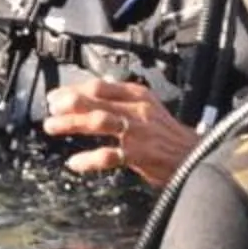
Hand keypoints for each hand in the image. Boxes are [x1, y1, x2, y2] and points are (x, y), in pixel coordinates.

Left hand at [45, 77, 195, 185]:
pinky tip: (74, 162)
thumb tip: (91, 97)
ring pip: (98, 122)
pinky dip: (88, 160)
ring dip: (71, 124)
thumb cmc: (169, 136)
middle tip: (50, 109)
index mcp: (139, 96)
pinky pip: (108, 156)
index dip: (75, 89)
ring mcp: (139, 133)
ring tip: (52, 127)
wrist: (197, 156)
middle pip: (96, 101)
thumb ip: (123, 102)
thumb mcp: (149, 109)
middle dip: (68, 104)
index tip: (57, 96)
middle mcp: (138, 111)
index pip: (101, 86)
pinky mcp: (140, 155)